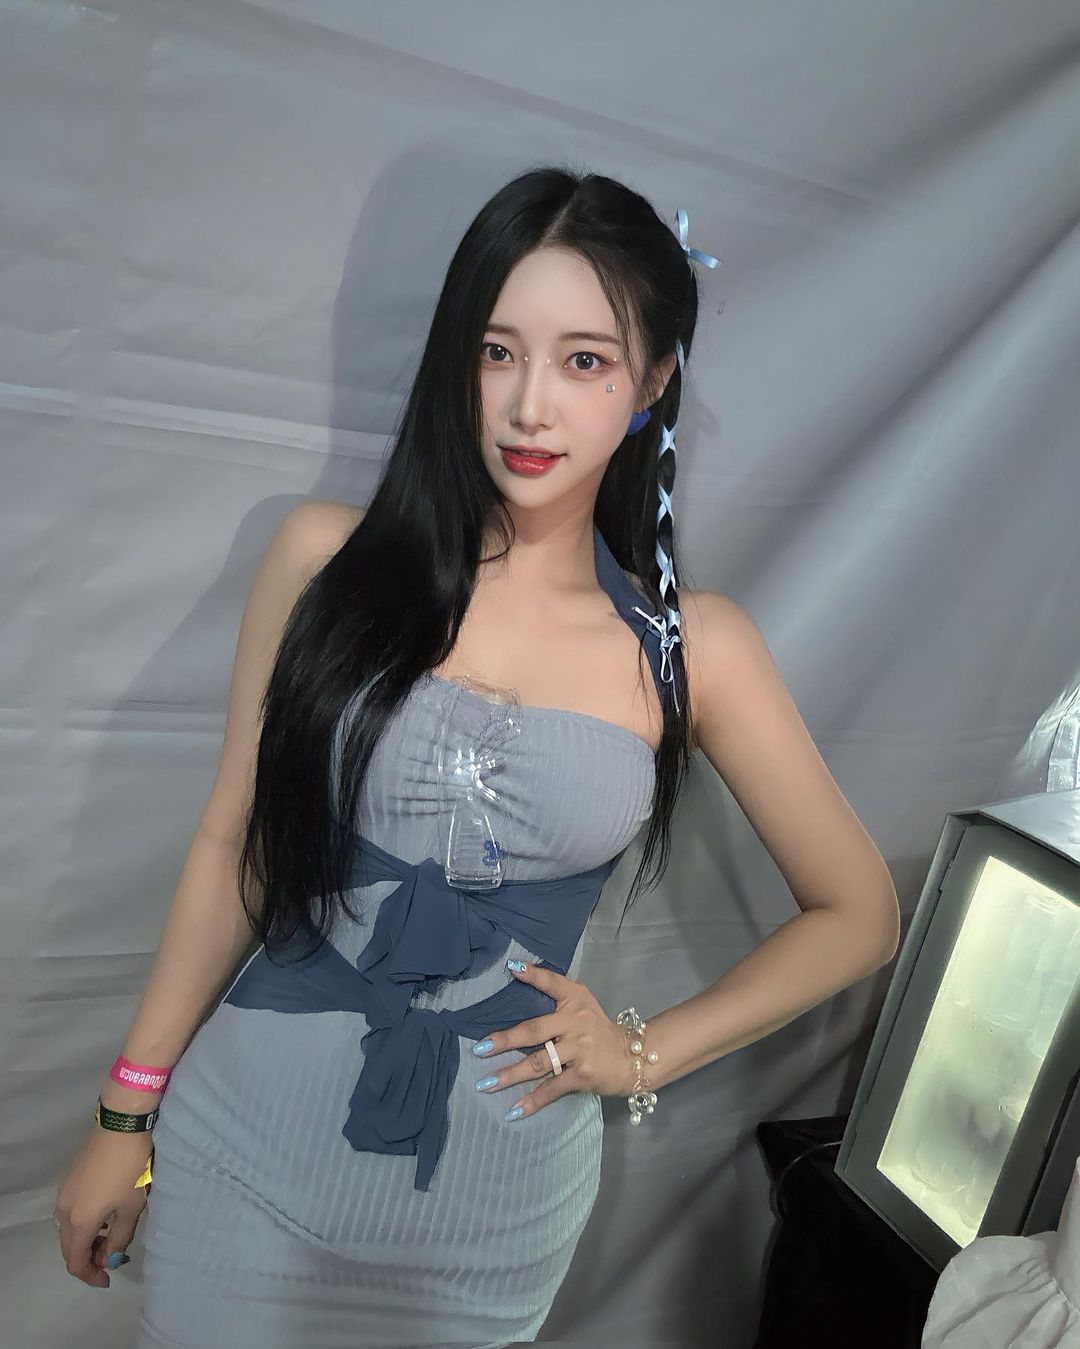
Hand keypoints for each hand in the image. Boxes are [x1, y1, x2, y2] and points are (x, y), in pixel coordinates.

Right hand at [53, 1127, 150, 1287]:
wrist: (121, 1126)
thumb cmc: (130, 1169)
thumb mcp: (132, 1208)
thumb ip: (120, 1238)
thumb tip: (110, 1256)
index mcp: (78, 1222)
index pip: (75, 1262)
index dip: (90, 1276)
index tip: (108, 1279)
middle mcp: (63, 1210)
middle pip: (69, 1247)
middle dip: (88, 1258)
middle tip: (112, 1257)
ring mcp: (63, 1192)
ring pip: (69, 1228)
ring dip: (87, 1239)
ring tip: (111, 1235)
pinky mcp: (69, 1177)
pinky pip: (71, 1211)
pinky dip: (85, 1221)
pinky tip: (105, 1213)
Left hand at [470, 959, 635, 1120]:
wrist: (632, 1057)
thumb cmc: (598, 1029)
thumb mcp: (581, 1004)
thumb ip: (554, 993)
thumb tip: (518, 973)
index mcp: (575, 1001)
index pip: (552, 983)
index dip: (533, 975)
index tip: (512, 968)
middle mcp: (576, 1022)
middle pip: (534, 1030)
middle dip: (505, 1040)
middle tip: (479, 1049)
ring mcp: (579, 1050)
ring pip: (538, 1063)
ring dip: (510, 1074)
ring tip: (485, 1084)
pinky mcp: (582, 1075)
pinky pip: (552, 1088)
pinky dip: (532, 1100)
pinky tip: (513, 1110)